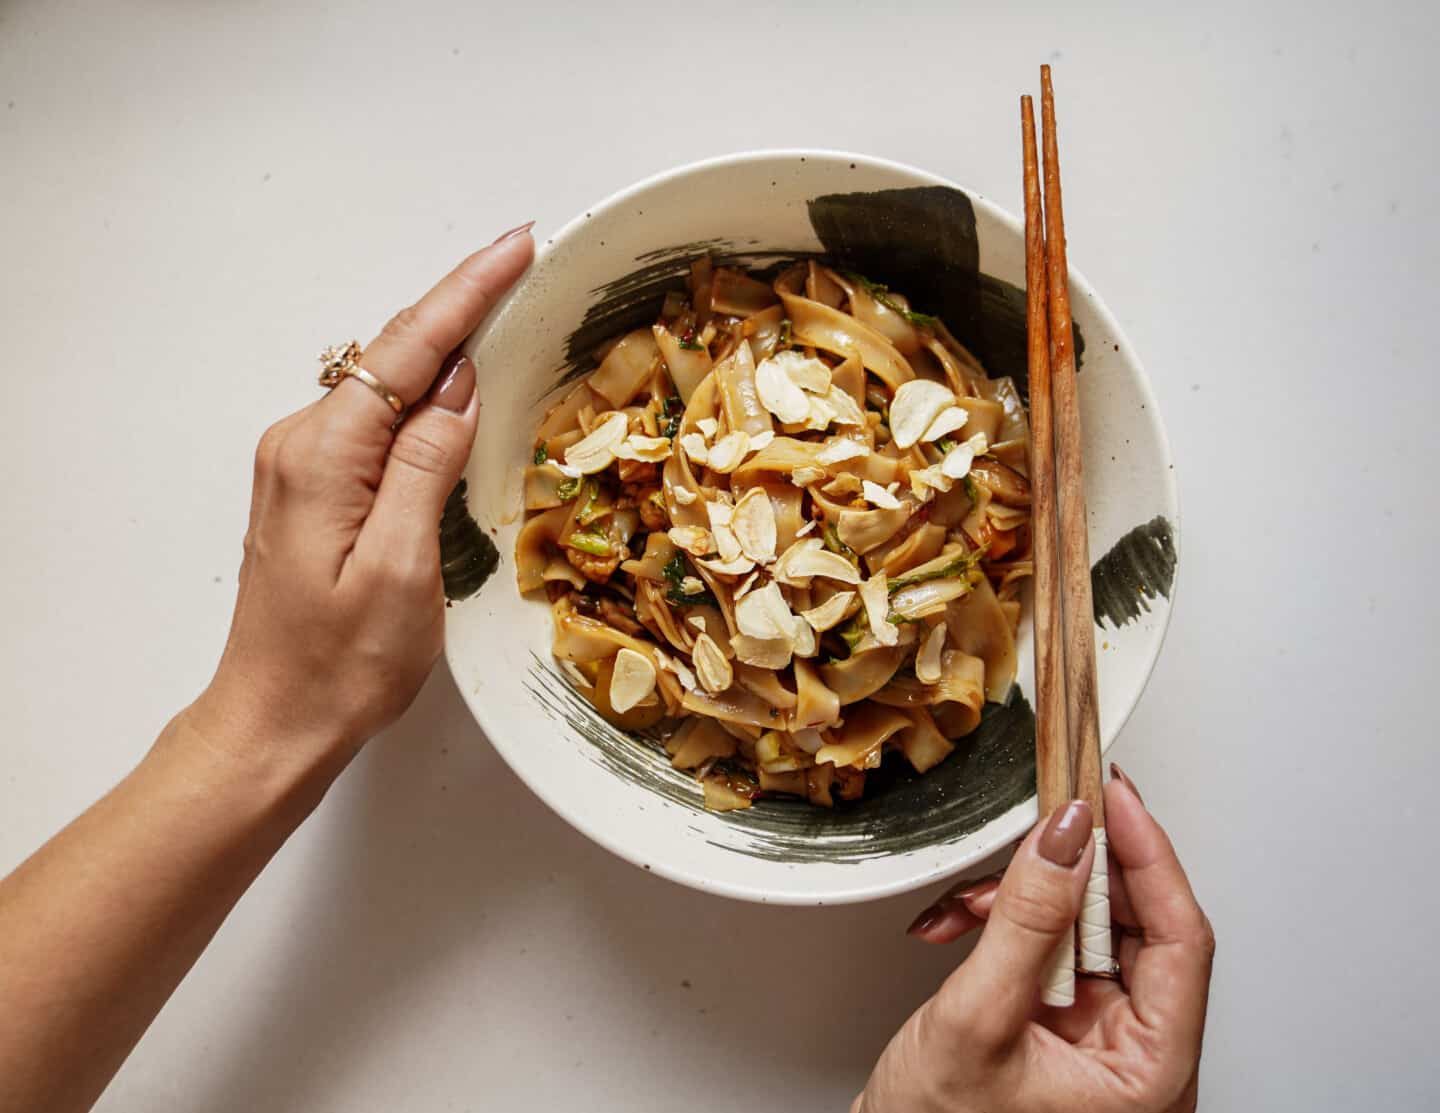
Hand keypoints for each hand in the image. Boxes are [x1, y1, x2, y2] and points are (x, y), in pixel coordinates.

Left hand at [189, 225, 534, 771]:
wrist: (273, 722)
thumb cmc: (339, 665)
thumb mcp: (400, 567)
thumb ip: (424, 464)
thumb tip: (458, 386)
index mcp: (323, 456)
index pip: (407, 350)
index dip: (468, 291)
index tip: (518, 245)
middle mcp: (301, 444)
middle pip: (394, 354)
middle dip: (462, 306)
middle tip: (526, 263)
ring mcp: (303, 465)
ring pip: (386, 385)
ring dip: (445, 348)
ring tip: (507, 311)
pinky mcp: (313, 488)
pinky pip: (376, 421)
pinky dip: (423, 396)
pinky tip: (457, 389)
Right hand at [855, 768, 1213, 1112]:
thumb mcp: (978, 1019)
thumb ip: (1026, 921)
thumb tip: (1066, 838)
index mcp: (1149, 1074)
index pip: (1181, 939)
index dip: (1149, 856)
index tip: (1113, 796)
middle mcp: (1136, 1057)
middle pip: (1134, 926)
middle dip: (1069, 876)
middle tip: (1041, 823)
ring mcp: (1098, 1042)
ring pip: (1085, 929)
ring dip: (1023, 900)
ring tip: (974, 904)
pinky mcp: (1059, 1026)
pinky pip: (1049, 947)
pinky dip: (1004, 925)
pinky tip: (963, 925)